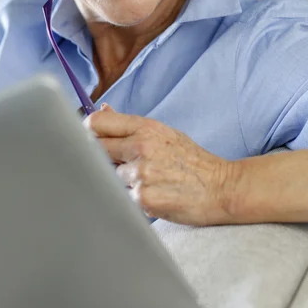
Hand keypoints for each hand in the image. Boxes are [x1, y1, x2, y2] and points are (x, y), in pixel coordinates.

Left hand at [84, 104, 231, 225]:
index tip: (89, 138)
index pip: (97, 123)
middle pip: (96, 149)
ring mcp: (141, 174)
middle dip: (102, 157)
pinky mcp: (143, 199)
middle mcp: (141, 147)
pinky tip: (153, 195)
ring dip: (121, 181)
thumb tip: (102, 109)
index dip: (87, 131)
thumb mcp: (163, 133)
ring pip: (110, 177)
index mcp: (145, 128)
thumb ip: (130, 125)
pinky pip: (123, 198)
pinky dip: (133, 199)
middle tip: (121, 163)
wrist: (221, 187)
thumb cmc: (192, 161)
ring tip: (147, 181)